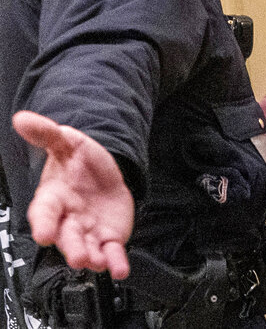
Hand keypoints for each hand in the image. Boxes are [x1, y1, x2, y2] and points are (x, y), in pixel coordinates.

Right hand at [12, 111, 133, 279]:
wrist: (105, 172)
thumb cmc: (79, 162)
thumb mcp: (67, 142)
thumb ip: (47, 133)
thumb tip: (23, 118)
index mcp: (53, 198)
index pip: (44, 212)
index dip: (44, 223)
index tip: (43, 234)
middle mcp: (68, 219)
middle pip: (67, 236)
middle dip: (71, 248)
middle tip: (77, 257)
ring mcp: (88, 231)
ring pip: (87, 248)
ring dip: (91, 258)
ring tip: (96, 263)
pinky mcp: (109, 237)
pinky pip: (111, 252)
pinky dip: (115, 263)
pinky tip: (120, 269)